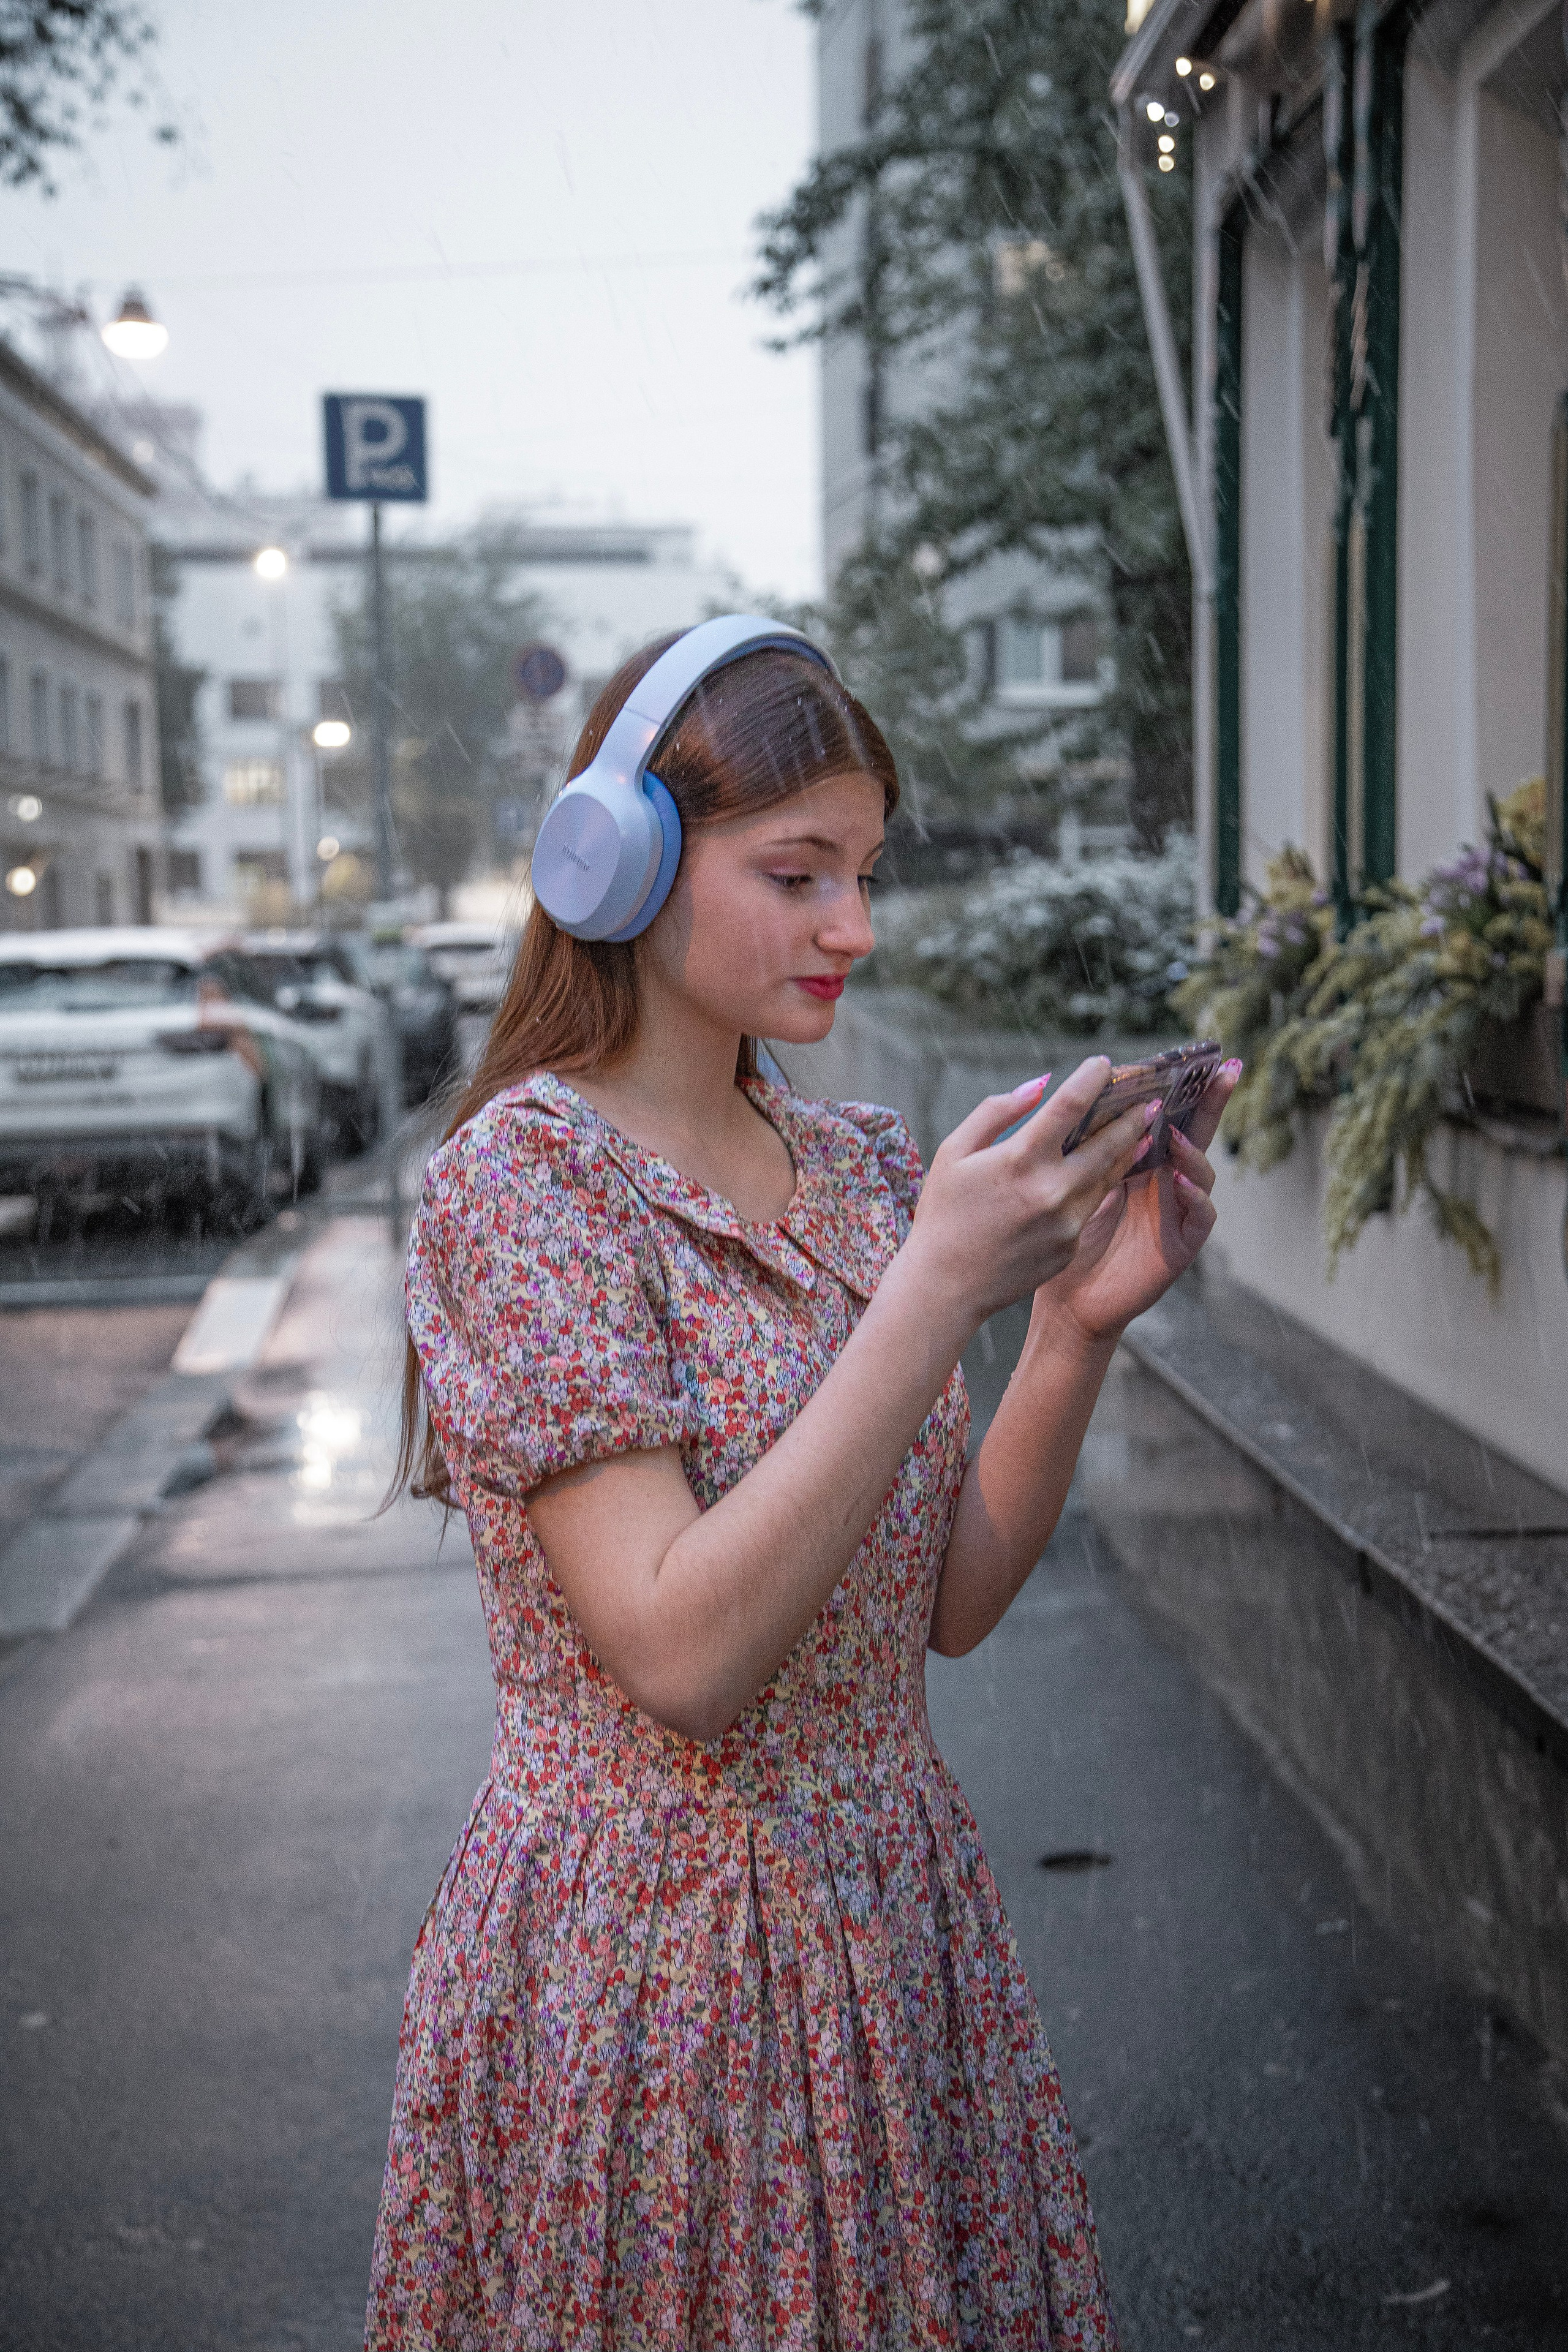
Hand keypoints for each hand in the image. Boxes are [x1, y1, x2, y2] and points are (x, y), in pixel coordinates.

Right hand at [905, 1057, 1160, 1336]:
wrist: (946, 1286)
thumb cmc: (944, 1213)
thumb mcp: (955, 1152)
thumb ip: (996, 1112)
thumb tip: (1039, 1085)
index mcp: (1020, 1160)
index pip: (1069, 1106)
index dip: (1091, 1079)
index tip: (1104, 1063)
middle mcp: (1051, 1190)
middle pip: (1108, 1142)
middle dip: (1131, 1116)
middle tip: (1150, 1098)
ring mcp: (1066, 1222)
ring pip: (1108, 1176)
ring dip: (1127, 1150)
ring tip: (1141, 1130)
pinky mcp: (1070, 1246)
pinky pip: (1092, 1206)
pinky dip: (1102, 1183)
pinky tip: (1108, 1170)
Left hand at [1034, 1060, 1241, 1343]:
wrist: (1068, 1302)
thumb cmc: (1066, 1241)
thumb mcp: (1075, 1184)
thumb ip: (1089, 1148)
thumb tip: (1083, 1098)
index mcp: (1141, 1163)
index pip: (1165, 1116)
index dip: (1179, 1088)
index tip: (1190, 1055)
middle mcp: (1166, 1182)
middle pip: (1195, 1133)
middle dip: (1212, 1100)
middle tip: (1225, 1068)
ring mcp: (1178, 1212)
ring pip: (1201, 1171)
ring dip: (1191, 1149)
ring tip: (1174, 1134)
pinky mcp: (1182, 1245)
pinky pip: (1200, 1217)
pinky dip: (1195, 1197)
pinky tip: (1181, 1183)